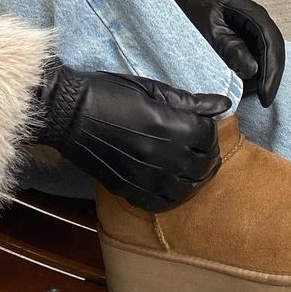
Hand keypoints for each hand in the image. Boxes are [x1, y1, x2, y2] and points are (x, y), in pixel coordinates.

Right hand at [34, 61, 229, 212]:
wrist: (68, 114)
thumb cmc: (106, 92)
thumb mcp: (148, 88)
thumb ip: (187, 100)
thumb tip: (222, 104)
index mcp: (166, 124)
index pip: (207, 134)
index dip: (210, 127)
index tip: (203, 122)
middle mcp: (160, 155)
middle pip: (203, 164)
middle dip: (208, 153)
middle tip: (202, 144)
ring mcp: (145, 176)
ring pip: (188, 188)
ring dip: (196, 177)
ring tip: (192, 166)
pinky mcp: (130, 189)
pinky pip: (163, 203)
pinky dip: (174, 197)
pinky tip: (173, 184)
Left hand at [171, 0, 284, 106]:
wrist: (189, 4)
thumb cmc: (195, 14)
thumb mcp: (207, 31)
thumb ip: (229, 48)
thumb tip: (252, 69)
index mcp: (251, 13)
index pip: (270, 42)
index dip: (271, 71)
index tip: (265, 95)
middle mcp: (260, 22)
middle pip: (275, 55)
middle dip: (269, 79)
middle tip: (262, 101)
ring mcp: (258, 34)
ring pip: (268, 62)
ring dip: (259, 79)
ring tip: (239, 88)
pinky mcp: (253, 45)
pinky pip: (259, 64)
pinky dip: (251, 76)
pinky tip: (237, 82)